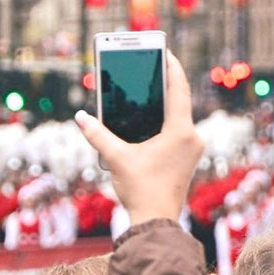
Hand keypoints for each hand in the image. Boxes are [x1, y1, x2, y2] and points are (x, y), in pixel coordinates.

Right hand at [75, 52, 201, 225]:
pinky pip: (178, 130)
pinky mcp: (187, 159)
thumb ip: (98, 135)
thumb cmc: (141, 190)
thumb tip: (81, 118)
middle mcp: (192, 137)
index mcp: (181, 131)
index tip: (166, 52)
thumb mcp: (116, 158)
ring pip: (180, 116)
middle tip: (153, 66)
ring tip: (150, 88)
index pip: (179, 90)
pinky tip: (149, 117)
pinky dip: (165, 120)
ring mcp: (192, 149)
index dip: (172, 68)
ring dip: (165, 103)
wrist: (156, 222)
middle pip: (180, 101)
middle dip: (166, 84)